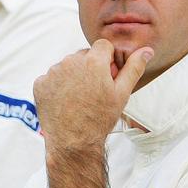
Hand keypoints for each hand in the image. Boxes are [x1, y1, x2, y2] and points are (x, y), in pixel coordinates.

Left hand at [34, 40, 151, 152]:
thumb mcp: (122, 94)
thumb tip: (146, 50)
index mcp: (93, 61)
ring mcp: (53, 73)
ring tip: (79, 99)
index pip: (103, 46)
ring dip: (73, 76)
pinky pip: (51, 78)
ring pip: (67, 66)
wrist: (73, 142)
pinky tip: (65, 102)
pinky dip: (58, 86)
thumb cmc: (100, 119)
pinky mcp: (40, 84)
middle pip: (84, 55)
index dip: (108, 60)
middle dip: (90, 67)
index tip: (108, 76)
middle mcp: (71, 62)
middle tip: (94, 91)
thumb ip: (133, 68)